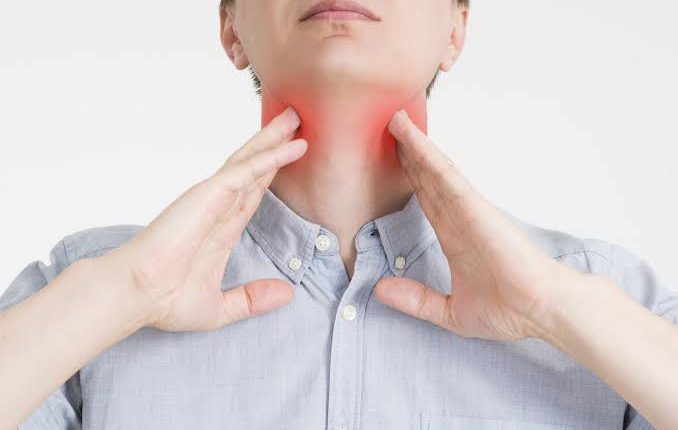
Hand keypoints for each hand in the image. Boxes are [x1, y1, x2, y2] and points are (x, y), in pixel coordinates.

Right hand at [96, 106, 306, 331]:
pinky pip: (247, 171)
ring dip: (274, 139)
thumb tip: (288, 294)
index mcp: (221, 228)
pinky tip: (293, 145)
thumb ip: (253, 299)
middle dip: (274, 144)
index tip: (287, 155)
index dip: (271, 172)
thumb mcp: (222, 306)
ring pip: (251, 161)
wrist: (137, 295)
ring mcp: (213, 197)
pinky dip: (272, 157)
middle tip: (295, 121)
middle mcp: (218, 207)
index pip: (253, 192)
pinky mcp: (211, 194)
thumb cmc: (165, 300)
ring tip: (295, 118)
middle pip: (254, 168)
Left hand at [374, 109, 592, 340]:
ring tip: (395, 119)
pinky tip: (411, 138)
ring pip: (435, 170)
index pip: (426, 200)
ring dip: (415, 145)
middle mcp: (459, 219)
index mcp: (455, 238)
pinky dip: (428, 156)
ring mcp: (467, 211)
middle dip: (409, 155)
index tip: (392, 160)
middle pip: (428, 179)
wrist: (541, 312)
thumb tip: (380, 290)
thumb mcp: (449, 311)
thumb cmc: (510, 311)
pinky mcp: (475, 208)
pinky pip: (446, 177)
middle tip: (388, 127)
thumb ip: (415, 300)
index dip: (410, 179)